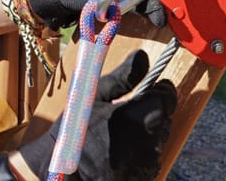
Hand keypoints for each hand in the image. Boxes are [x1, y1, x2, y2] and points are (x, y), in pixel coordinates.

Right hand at [18, 50, 177, 179]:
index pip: (165, 101)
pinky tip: (124, 148)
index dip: (163, 93)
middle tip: (132, 111)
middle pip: (165, 120)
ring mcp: (142, 164)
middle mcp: (141, 143)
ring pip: (160, 140)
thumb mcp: (94, 95)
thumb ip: (122, 77)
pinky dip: (144, 152)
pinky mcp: (142, 177)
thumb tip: (142, 56)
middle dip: (154, 112)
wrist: (61, 166)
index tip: (157, 88)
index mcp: (131, 118)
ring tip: (124, 132)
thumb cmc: (75, 128)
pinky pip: (153, 160)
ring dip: (150, 133)